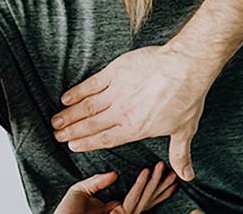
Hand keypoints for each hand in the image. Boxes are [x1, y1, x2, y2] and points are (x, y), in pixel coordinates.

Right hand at [52, 45, 211, 180]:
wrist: (185, 68)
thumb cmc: (186, 98)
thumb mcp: (184, 130)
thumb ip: (179, 154)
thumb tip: (186, 175)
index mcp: (135, 129)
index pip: (105, 139)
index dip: (86, 143)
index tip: (72, 145)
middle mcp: (122, 113)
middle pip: (91, 125)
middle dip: (71, 131)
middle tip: (57, 135)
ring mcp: (116, 92)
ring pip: (87, 107)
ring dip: (69, 114)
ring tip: (56, 120)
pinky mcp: (115, 72)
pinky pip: (91, 84)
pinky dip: (77, 92)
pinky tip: (66, 97)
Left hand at [54, 161, 178, 213]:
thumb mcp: (80, 192)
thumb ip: (98, 181)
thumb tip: (115, 173)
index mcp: (114, 208)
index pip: (138, 195)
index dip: (152, 184)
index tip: (162, 172)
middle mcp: (121, 213)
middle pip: (147, 198)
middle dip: (162, 185)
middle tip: (175, 171)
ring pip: (143, 198)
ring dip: (155, 182)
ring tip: (164, 167)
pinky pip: (132, 199)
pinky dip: (140, 185)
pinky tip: (146, 172)